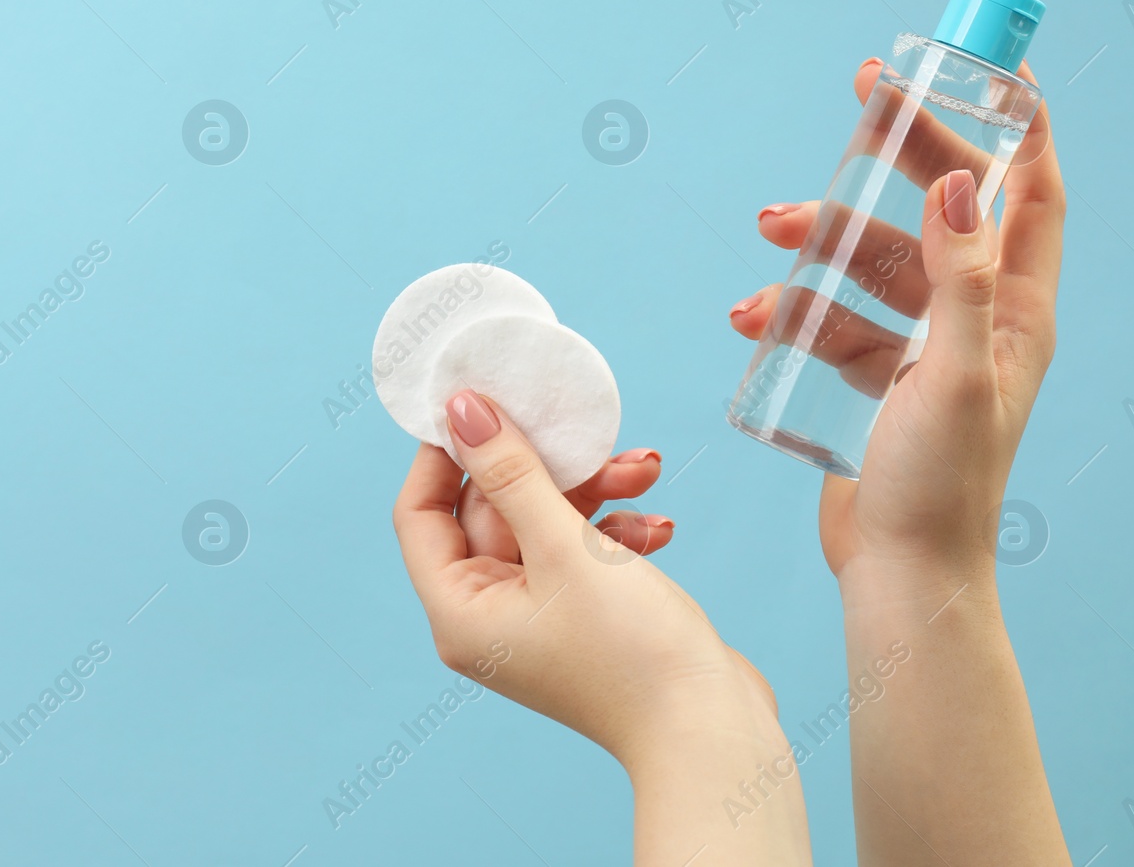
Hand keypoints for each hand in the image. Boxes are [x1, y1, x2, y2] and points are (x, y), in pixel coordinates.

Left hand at [392, 391, 810, 863]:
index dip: (444, 452)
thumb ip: (512, 472)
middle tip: (587, 433)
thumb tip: (461, 410)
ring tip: (644, 470)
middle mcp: (488, 616)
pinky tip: (658, 525)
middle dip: (546, 467)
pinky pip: (582, 551)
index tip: (480, 399)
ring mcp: (538, 618)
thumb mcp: (564, 546)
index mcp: (460, 610)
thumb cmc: (631, 651)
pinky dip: (616, 530)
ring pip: (545, 523)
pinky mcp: (584, 616)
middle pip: (491, 510)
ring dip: (594, 492)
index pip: (421, 512)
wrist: (712, 732)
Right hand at [729, 57, 1060, 578]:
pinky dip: (795, 310)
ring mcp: (925, 348)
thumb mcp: (953, 377)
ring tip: (767, 234)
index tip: (981, 63)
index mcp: (1018, 310)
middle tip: (861, 99)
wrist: (899, 571)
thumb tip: (960, 184)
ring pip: (874, 262)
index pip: (1032, 190)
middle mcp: (978, 319)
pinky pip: (836, 320)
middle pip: (940, 208)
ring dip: (821, 242)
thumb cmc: (941, 485)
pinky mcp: (878, 378)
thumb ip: (960, 280)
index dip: (1016, 122)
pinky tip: (753, 319)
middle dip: (898, 155)